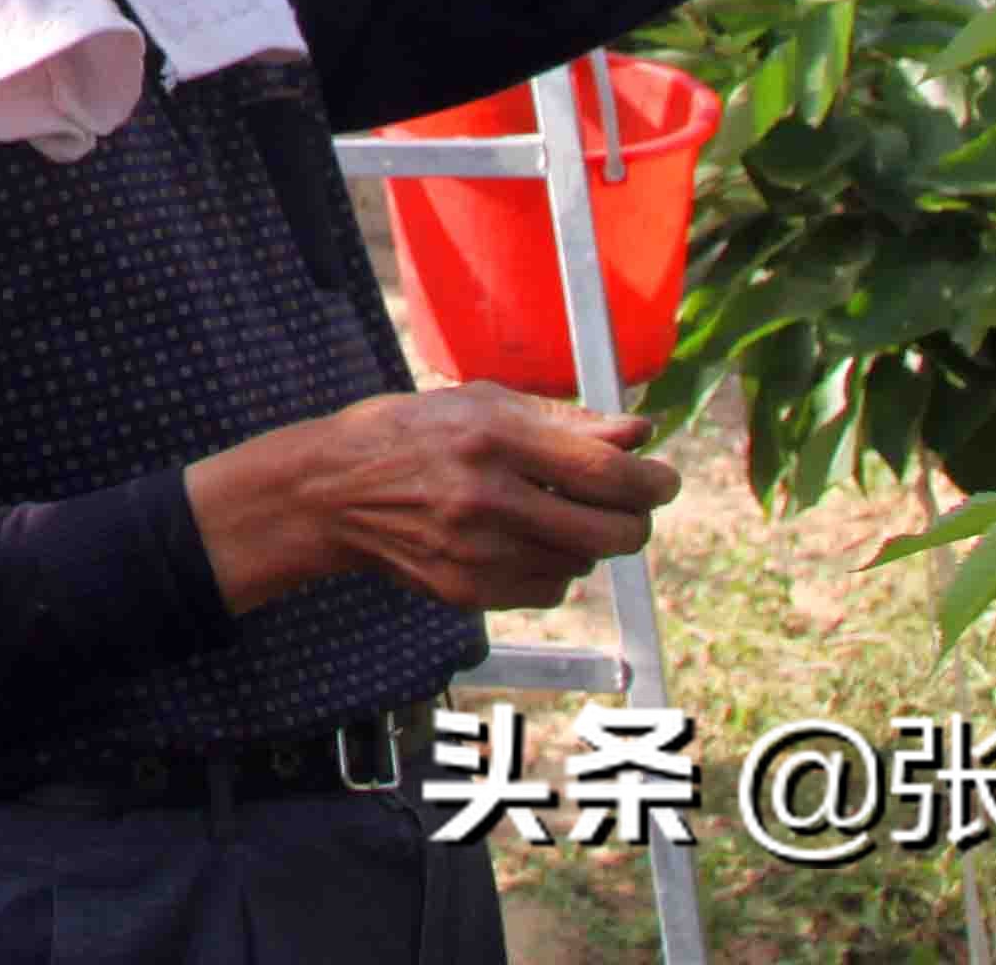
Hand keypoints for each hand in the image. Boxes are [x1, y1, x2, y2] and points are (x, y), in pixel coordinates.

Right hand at [310, 384, 679, 613]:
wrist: (332, 491)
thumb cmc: (410, 433)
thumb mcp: (483, 404)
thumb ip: (566, 420)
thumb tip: (639, 433)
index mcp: (492, 437)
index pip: (606, 471)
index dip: (652, 480)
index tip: (664, 478)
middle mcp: (487, 498)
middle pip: (612, 531)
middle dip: (634, 519)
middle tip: (627, 503)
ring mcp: (477, 552)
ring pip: (584, 562)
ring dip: (585, 539)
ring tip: (549, 512)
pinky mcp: (469, 592)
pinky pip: (550, 589)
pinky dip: (551, 567)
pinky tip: (517, 539)